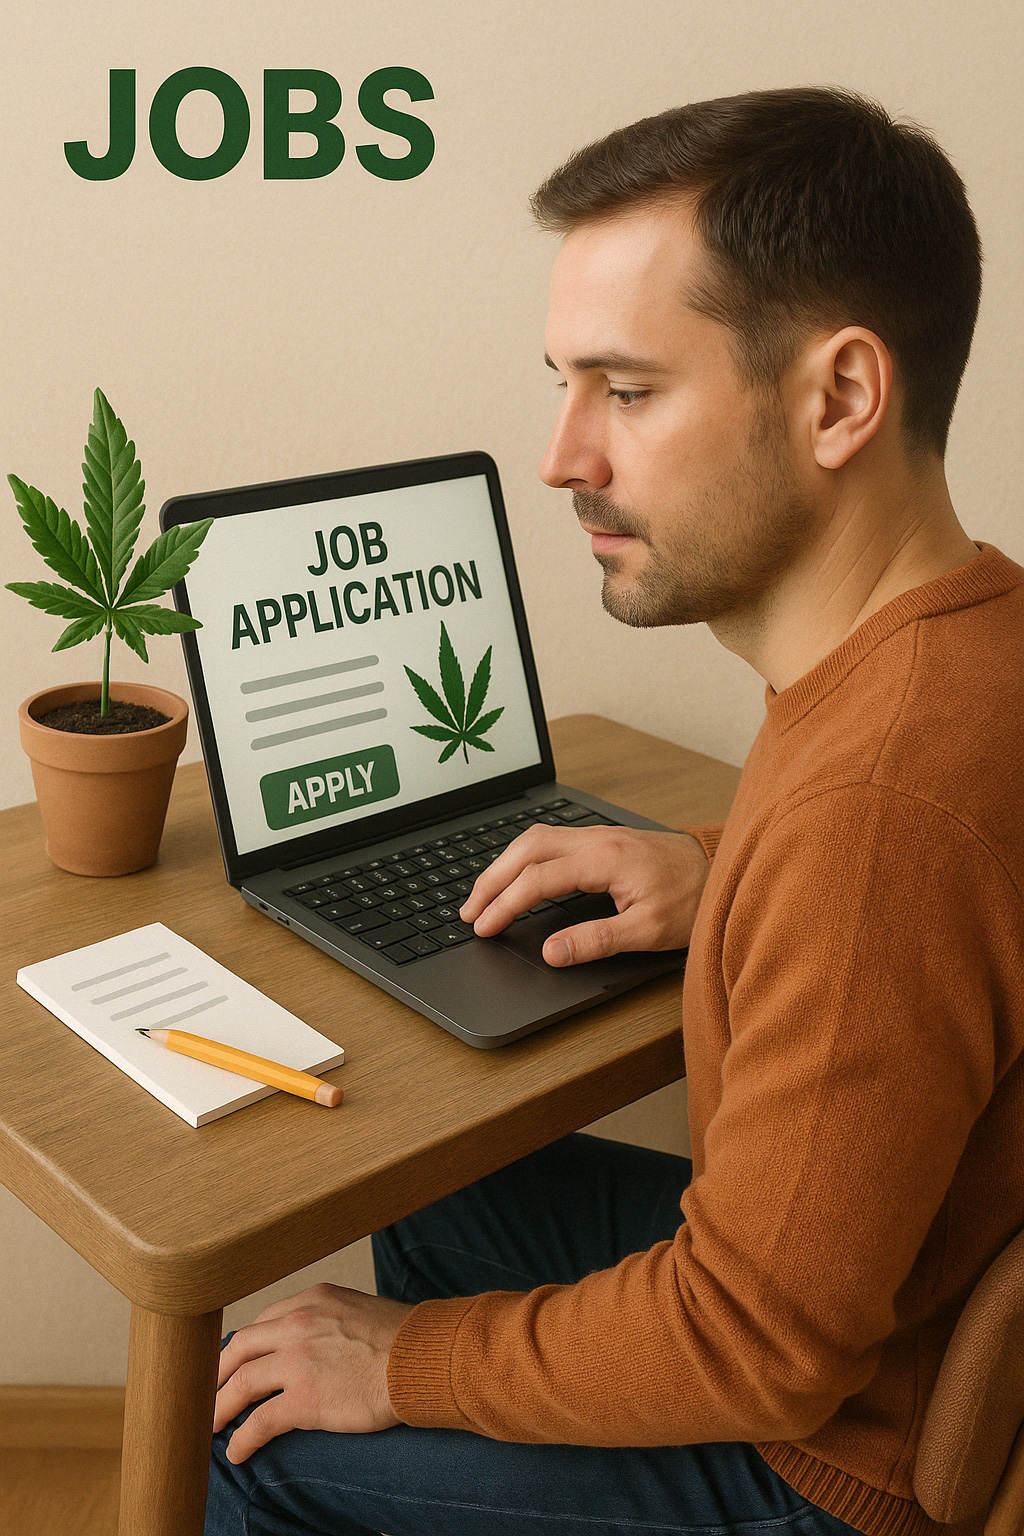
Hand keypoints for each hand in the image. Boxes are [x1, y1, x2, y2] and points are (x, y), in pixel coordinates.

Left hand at [212, 1282, 414, 1462]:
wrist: (423, 1359)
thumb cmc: (403, 1339)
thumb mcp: (358, 1309)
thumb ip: (329, 1320)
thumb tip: (318, 1342)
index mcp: (312, 1300)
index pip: (263, 1320)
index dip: (244, 1345)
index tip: (235, 1361)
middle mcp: (298, 1323)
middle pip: (240, 1346)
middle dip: (218, 1372)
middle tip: (207, 1391)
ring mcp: (298, 1360)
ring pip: (241, 1382)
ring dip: (220, 1406)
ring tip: (210, 1425)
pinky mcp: (304, 1399)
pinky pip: (259, 1420)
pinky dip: (242, 1437)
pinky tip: (237, 1451)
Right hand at [459, 825, 711, 965]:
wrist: (724, 870)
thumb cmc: (693, 900)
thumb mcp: (647, 932)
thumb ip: (595, 942)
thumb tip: (550, 953)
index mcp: (604, 859)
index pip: (537, 879)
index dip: (504, 904)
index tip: (483, 926)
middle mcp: (597, 839)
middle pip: (525, 848)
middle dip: (491, 879)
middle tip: (469, 911)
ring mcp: (599, 835)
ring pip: (535, 838)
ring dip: (504, 864)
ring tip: (485, 894)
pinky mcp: (604, 839)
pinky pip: (551, 840)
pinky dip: (524, 857)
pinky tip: (518, 874)